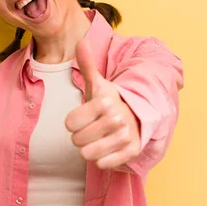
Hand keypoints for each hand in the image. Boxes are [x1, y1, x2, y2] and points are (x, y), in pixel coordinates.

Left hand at [65, 38, 141, 169]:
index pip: (69, 123)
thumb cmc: (110, 102)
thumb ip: (87, 64)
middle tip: (92, 128)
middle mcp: (117, 118)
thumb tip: (81, 41)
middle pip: (76, 140)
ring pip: (87, 154)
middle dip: (80, 136)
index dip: (73, 122)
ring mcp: (125, 136)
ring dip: (89, 149)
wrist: (137, 116)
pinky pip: (102, 164)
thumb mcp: (97, 84)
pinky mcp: (131, 152)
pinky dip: (102, 159)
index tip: (84, 116)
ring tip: (98, 138)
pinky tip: (108, 148)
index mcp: (104, 101)